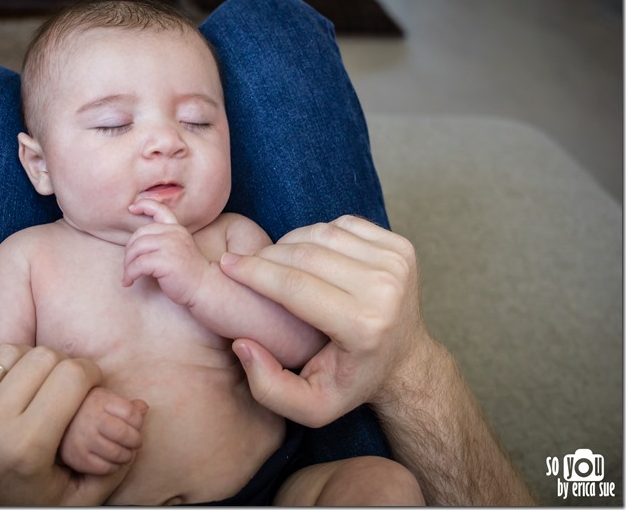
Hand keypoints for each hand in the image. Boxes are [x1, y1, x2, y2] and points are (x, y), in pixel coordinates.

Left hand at [0, 340, 132, 505]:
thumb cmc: (21, 503)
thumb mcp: (75, 498)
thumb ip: (116, 461)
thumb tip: (141, 407)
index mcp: (26, 449)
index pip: (73, 375)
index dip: (89, 374)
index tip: (87, 385)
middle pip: (44, 356)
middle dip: (60, 367)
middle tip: (59, 387)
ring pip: (9, 350)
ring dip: (24, 363)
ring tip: (25, 387)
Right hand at [60, 387, 148, 474]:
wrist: (55, 422)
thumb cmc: (88, 410)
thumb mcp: (106, 400)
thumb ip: (127, 406)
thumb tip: (144, 408)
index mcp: (99, 400)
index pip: (131, 414)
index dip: (138, 422)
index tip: (136, 425)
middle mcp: (90, 419)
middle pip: (125, 434)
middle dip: (136, 441)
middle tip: (135, 442)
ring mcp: (82, 439)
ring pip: (117, 454)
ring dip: (127, 456)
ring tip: (125, 452)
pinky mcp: (78, 458)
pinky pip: (105, 468)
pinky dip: (114, 467)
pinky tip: (111, 459)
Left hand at [123, 200, 209, 305]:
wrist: (204, 286)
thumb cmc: (188, 272)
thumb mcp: (178, 248)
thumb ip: (164, 240)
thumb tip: (138, 242)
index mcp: (176, 229)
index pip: (160, 210)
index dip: (144, 205)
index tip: (131, 208)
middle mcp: (173, 233)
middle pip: (139, 234)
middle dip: (129, 250)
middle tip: (128, 264)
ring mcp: (170, 246)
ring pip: (136, 248)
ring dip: (128, 264)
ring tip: (128, 275)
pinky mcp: (164, 261)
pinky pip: (137, 265)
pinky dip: (129, 274)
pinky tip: (129, 282)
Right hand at [220, 215, 429, 427]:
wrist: (404, 362)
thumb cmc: (350, 382)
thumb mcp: (309, 407)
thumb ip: (268, 386)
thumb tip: (242, 343)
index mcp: (363, 328)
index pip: (294, 286)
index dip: (253, 272)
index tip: (226, 264)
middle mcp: (385, 290)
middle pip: (306, 254)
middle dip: (266, 255)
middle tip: (245, 264)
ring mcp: (396, 264)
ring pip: (322, 233)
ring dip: (289, 241)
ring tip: (274, 261)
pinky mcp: (401, 247)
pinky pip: (343, 225)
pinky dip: (317, 233)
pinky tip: (308, 253)